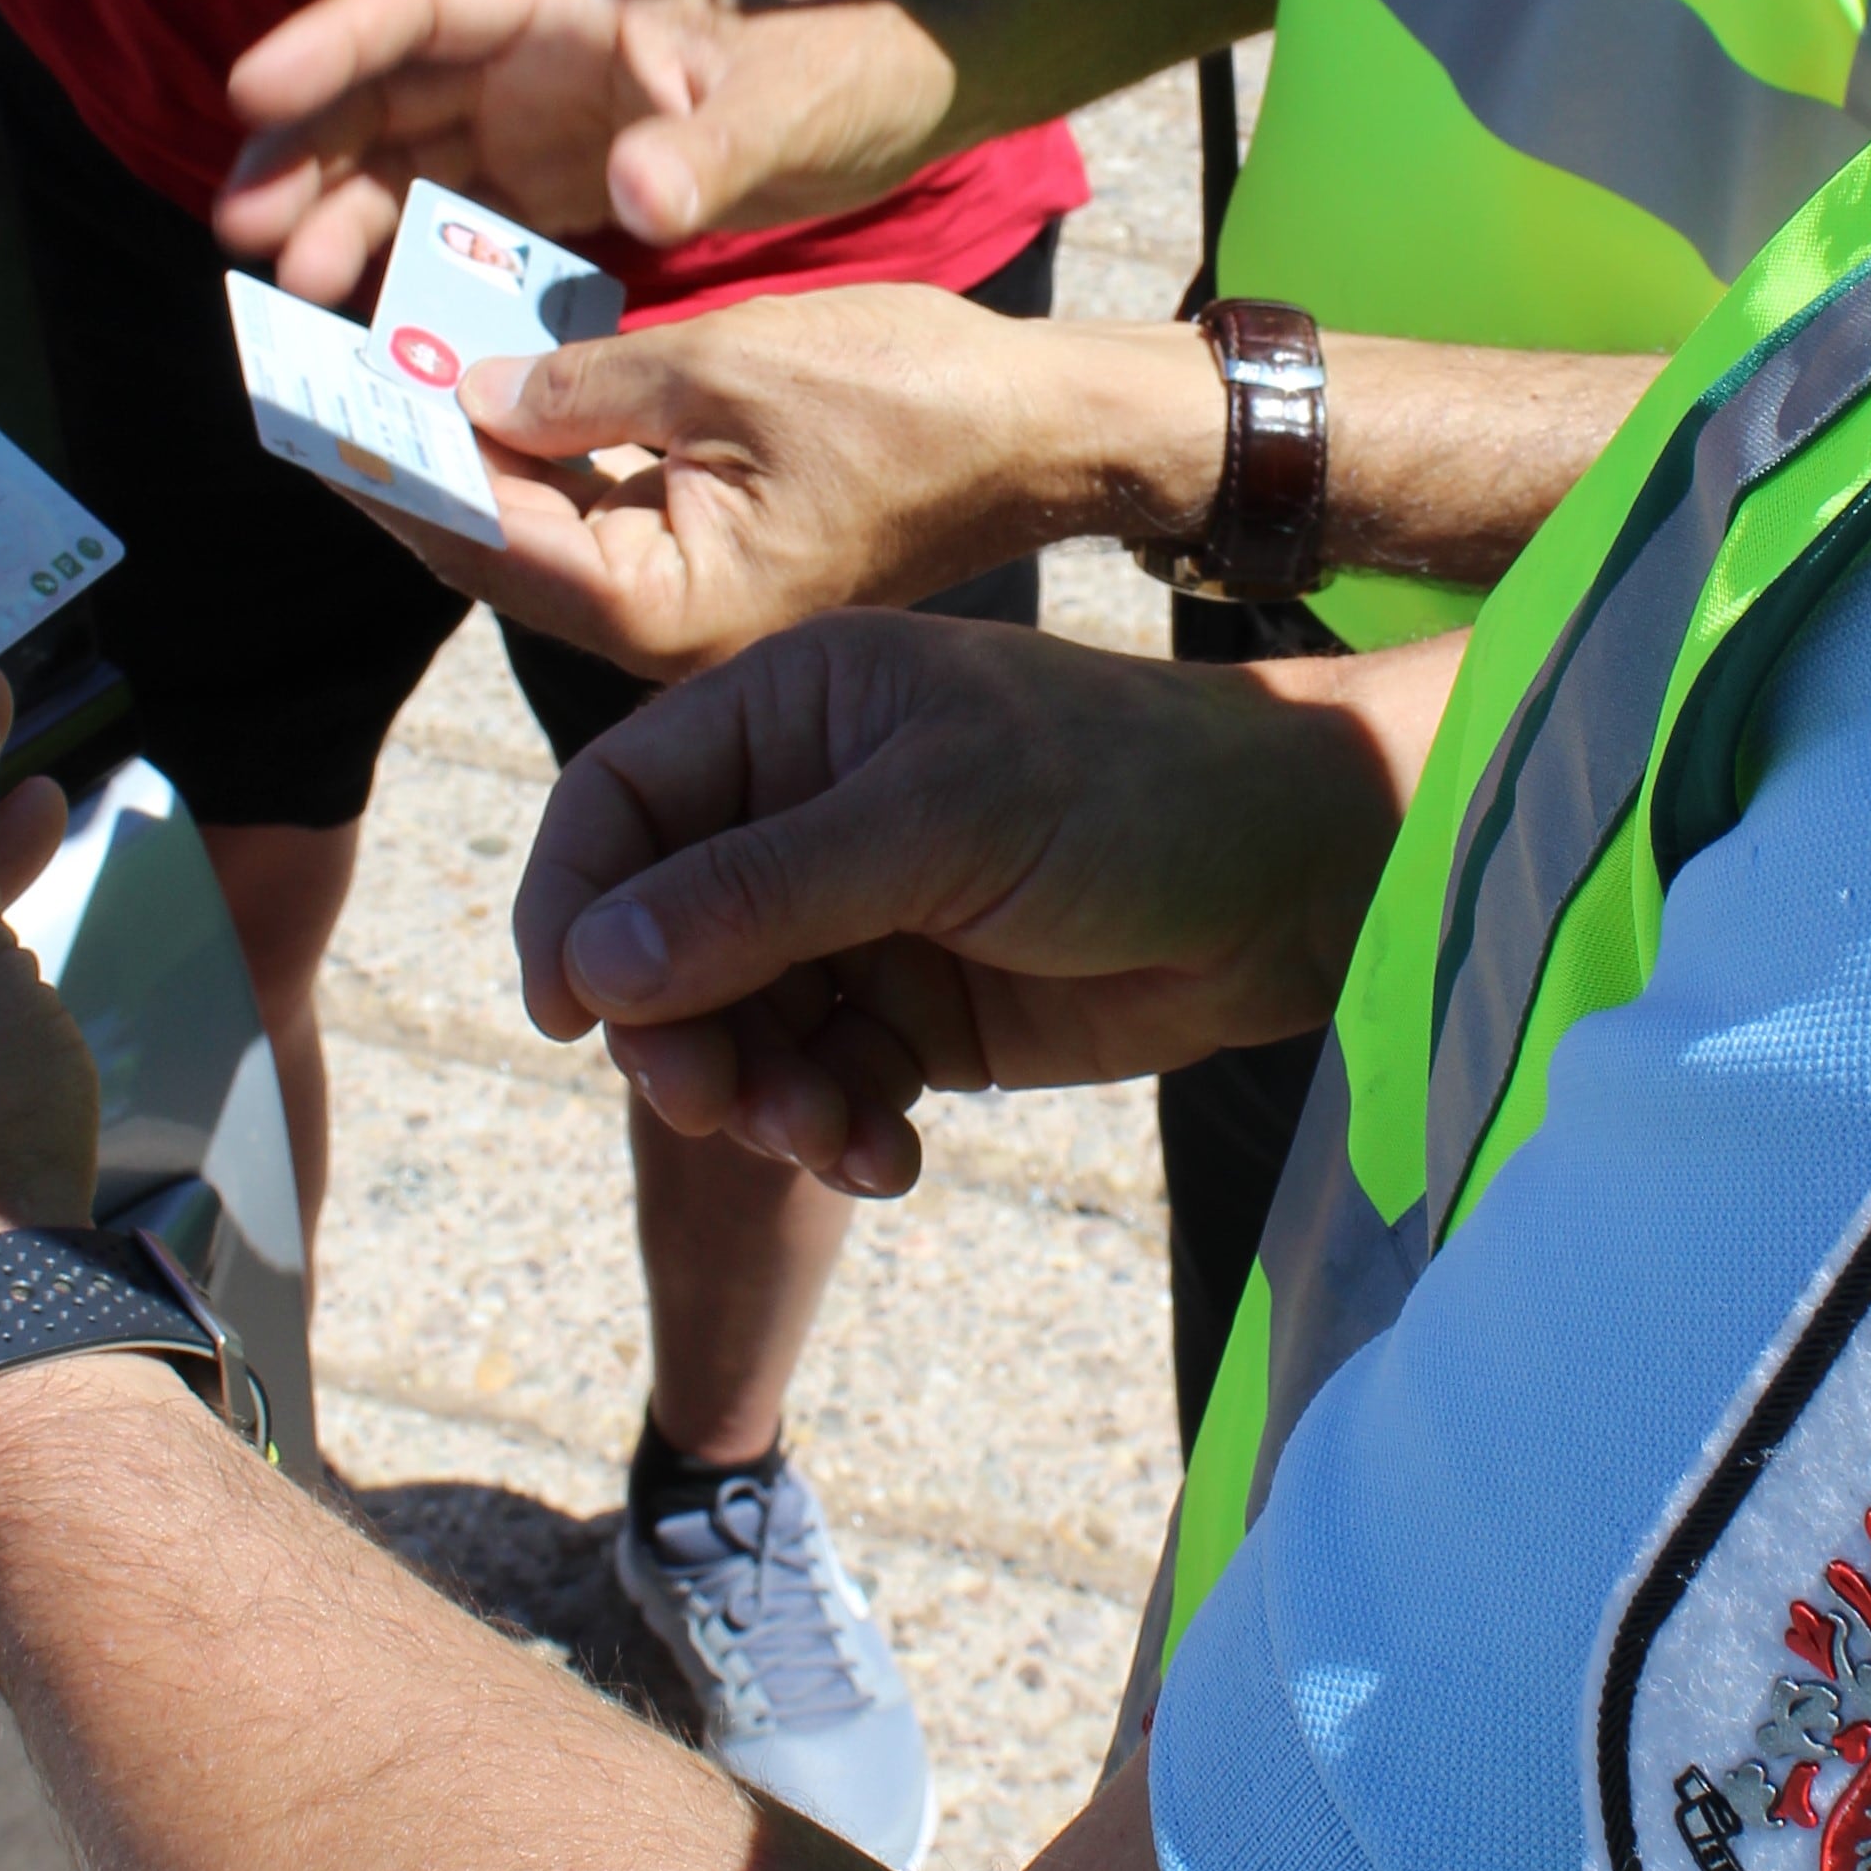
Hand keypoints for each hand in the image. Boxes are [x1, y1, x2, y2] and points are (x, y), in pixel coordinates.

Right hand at [218, 0, 957, 282]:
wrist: (894, 99)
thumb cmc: (839, 71)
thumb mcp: (784, 105)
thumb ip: (709, 148)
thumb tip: (637, 193)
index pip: (413, 2)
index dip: (327, 44)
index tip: (251, 95)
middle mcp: (523, 49)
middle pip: (379, 85)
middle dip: (306, 149)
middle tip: (241, 228)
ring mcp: (531, 114)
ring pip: (401, 153)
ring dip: (340, 210)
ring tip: (287, 281)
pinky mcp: (553, 177)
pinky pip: (454, 211)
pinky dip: (406, 253)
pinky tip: (367, 311)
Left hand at [343, 291, 1204, 677]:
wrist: (1047, 428)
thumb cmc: (918, 395)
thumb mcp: (731, 363)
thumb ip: (583, 386)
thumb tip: (459, 391)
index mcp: (673, 610)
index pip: (487, 539)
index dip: (388, 463)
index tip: (301, 404)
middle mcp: (671, 632)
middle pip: (496, 546)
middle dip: (405, 460)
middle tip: (306, 381)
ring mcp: (694, 602)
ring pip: (540, 527)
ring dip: (463, 451)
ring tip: (365, 371)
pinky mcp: (715, 560)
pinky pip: (598, 509)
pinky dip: (540, 450)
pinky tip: (477, 384)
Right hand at [516, 612, 1408, 1194]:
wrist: (1298, 876)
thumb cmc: (1131, 795)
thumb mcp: (937, 823)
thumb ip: (760, 896)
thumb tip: (593, 969)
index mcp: (791, 714)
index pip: (617, 810)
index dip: (572, 912)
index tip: (575, 1020)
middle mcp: (805, 810)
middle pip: (657, 943)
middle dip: (680, 1034)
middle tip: (730, 1104)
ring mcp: (859, 916)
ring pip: (734, 1030)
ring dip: (760, 1099)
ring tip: (833, 1133)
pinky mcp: (916, 1010)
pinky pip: (820, 1084)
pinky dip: (835, 1129)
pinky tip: (892, 1157)